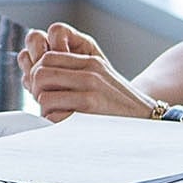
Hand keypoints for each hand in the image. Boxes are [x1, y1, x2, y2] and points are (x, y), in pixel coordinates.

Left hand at [18, 22, 155, 122]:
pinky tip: (65, 125)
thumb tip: (35, 73)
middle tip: (46, 102)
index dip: (38, 73)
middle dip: (37, 90)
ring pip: (44, 96)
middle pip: (40, 73)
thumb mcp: (99, 77)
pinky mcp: (90, 111)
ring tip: (56, 115)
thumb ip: (73, 71)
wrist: (147, 120)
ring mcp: (90, 91)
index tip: (43, 87)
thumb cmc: (118, 103)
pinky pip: (54, 115)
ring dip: (45, 109)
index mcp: (90, 62)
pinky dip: (54, 122)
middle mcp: (89, 73)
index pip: (47, 57)